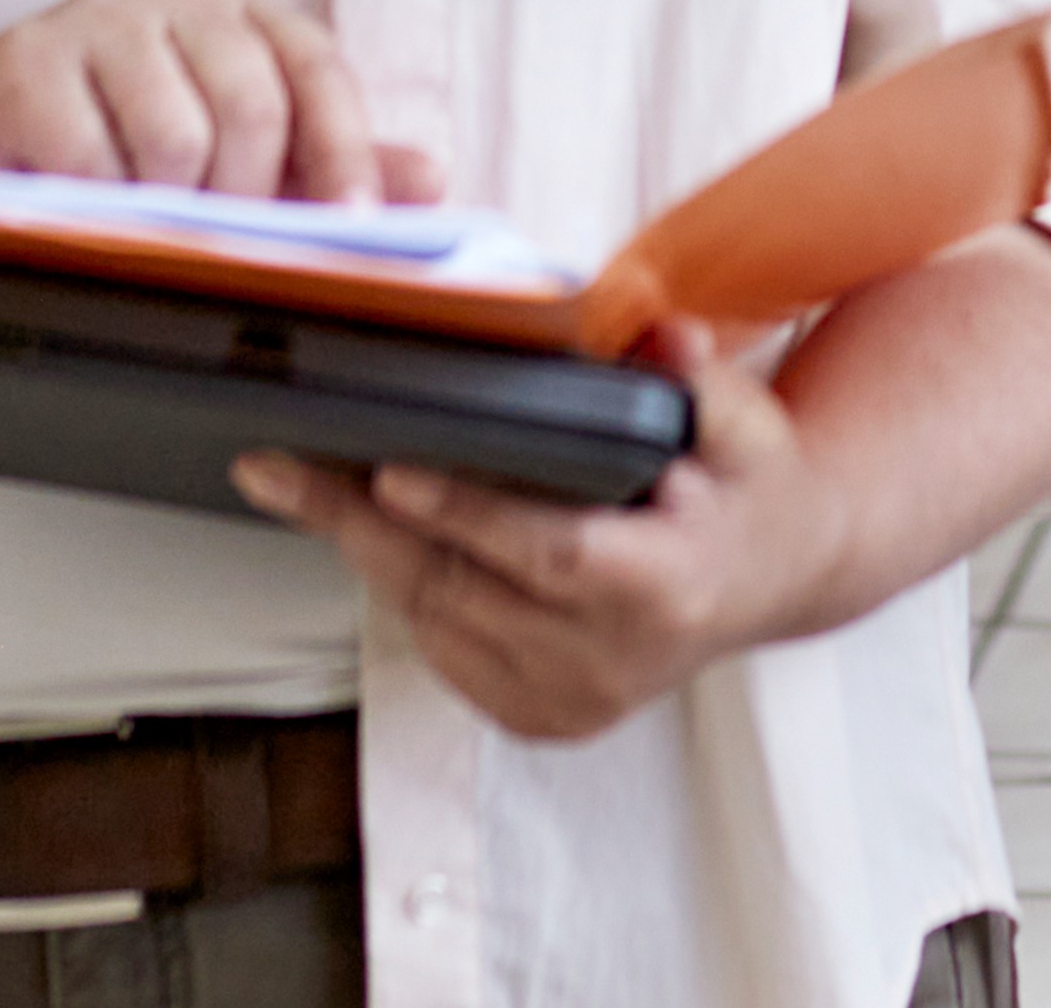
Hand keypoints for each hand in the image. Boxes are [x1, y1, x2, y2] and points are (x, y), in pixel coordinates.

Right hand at [0, 0, 438, 205]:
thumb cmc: (106, 144)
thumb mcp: (226, 153)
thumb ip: (322, 159)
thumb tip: (429, 177)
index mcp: (235, 8)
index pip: (318, 66)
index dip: (346, 151)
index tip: (354, 227)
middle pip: (255, 104)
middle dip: (247, 195)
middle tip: (216, 234)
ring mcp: (96, 17)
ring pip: (180, 135)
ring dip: (167, 202)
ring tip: (138, 209)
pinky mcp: (28, 58)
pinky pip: (97, 155)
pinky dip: (99, 199)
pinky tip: (79, 195)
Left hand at [236, 320, 854, 740]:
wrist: (775, 577)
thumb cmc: (746, 485)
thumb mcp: (743, 422)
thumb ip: (698, 379)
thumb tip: (663, 332)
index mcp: (666, 587)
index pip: (550, 554)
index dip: (468, 515)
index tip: (389, 473)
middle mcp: (614, 661)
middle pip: (463, 591)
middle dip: (360, 524)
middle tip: (275, 468)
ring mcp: (574, 700)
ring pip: (438, 623)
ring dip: (367, 553)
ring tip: (295, 482)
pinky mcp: (544, 718)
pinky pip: (446, 650)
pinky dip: (404, 589)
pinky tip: (365, 531)